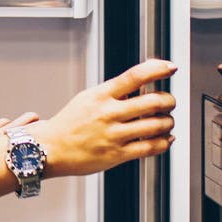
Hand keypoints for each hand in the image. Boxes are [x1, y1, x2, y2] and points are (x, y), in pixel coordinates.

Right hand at [30, 60, 176, 176]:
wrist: (50, 150)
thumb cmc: (69, 124)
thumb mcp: (88, 98)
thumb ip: (114, 91)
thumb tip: (143, 81)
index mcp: (101, 95)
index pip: (135, 76)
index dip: (157, 69)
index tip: (170, 67)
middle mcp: (108, 114)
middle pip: (153, 101)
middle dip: (169, 100)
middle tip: (169, 102)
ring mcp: (113, 135)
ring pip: (157, 125)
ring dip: (169, 121)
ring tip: (167, 121)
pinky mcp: (117, 155)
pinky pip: (150, 147)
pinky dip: (164, 142)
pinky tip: (165, 138)